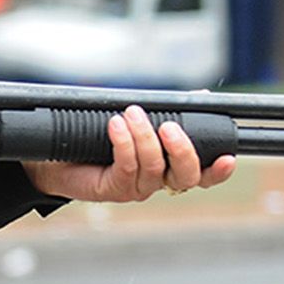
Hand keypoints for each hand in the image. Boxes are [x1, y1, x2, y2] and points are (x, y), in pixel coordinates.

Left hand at [21, 105, 236, 202]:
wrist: (55, 155)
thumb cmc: (98, 136)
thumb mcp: (136, 119)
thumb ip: (166, 110)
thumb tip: (199, 95)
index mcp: (169, 167)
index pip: (203, 174)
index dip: (218, 170)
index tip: (228, 157)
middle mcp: (157, 181)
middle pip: (186, 177)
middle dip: (182, 149)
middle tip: (168, 125)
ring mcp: (136, 188)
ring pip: (154, 168)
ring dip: (144, 137)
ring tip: (130, 113)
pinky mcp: (114, 189)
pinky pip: (126, 167)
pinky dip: (124, 143)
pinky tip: (115, 126)